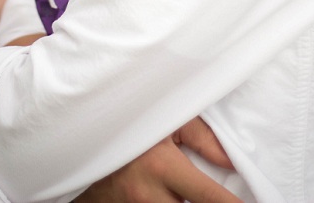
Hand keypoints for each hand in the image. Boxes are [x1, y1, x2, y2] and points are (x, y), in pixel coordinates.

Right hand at [74, 117, 241, 201]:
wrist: (80, 137)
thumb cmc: (128, 121)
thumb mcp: (164, 119)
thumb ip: (201, 137)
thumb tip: (232, 161)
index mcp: (161, 167)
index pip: (210, 198)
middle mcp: (147, 196)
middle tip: (221, 198)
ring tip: (183, 190)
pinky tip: (172, 194)